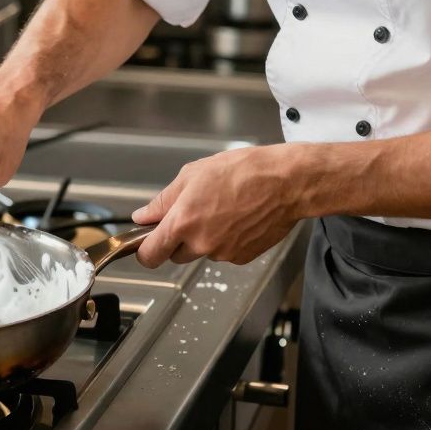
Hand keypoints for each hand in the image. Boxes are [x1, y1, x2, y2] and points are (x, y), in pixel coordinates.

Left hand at [131, 144, 315, 266]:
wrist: (287, 182)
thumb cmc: (243, 172)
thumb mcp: (193, 175)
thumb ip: (163, 201)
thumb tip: (143, 216)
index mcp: (183, 222)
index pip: (150, 255)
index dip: (145, 251)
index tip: (146, 245)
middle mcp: (201, 243)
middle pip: (175, 255)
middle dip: (177, 240)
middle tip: (193, 214)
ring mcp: (222, 253)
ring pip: (201, 252)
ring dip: (204, 238)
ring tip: (222, 210)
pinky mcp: (242, 257)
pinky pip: (224, 253)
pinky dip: (225, 240)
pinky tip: (237, 218)